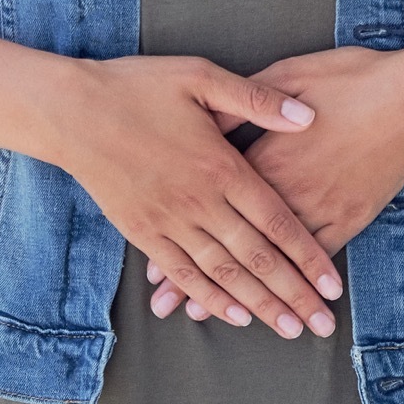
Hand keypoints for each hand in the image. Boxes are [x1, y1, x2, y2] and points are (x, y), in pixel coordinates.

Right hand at [56, 55, 342, 340]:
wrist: (70, 111)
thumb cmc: (134, 88)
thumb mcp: (198, 76)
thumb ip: (255, 99)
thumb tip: (309, 116)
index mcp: (220, 166)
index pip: (277, 221)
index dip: (308, 257)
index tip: (333, 286)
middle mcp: (198, 202)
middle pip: (256, 258)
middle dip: (293, 294)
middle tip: (321, 324)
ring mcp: (167, 220)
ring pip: (222, 272)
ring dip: (257, 304)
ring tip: (288, 328)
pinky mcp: (140, 229)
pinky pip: (180, 271)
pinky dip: (208, 297)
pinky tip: (231, 314)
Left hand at [146, 45, 403, 329]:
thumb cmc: (346, 80)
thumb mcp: (283, 77)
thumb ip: (242, 101)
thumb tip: (207, 120)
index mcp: (261, 156)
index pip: (209, 200)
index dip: (179, 229)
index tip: (152, 256)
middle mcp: (284, 189)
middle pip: (231, 239)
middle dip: (194, 273)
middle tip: (167, 305)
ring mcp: (316, 206)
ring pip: (269, 258)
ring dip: (235, 289)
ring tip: (202, 315)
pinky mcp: (346, 217)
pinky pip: (312, 258)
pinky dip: (288, 282)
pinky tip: (271, 303)